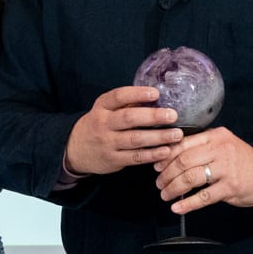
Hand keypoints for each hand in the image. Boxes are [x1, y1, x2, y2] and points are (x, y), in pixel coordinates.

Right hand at [63, 84, 181, 177]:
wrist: (75, 149)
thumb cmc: (100, 124)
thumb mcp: (106, 110)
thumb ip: (126, 104)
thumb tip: (158, 97)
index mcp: (102, 106)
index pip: (118, 96)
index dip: (137, 94)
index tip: (156, 93)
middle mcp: (103, 124)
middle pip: (129, 118)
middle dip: (153, 117)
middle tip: (173, 115)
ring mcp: (107, 143)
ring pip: (135, 140)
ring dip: (158, 137)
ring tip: (177, 135)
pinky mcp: (113, 160)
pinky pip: (135, 157)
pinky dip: (152, 154)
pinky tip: (166, 150)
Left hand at [155, 128, 252, 211]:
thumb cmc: (242, 161)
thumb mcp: (224, 145)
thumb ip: (201, 146)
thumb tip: (169, 155)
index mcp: (215, 136)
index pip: (183, 143)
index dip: (166, 156)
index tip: (156, 166)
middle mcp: (220, 149)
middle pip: (183, 161)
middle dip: (166, 174)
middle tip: (159, 184)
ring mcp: (226, 168)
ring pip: (190, 178)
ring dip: (173, 189)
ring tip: (165, 195)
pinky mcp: (231, 187)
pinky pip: (203, 197)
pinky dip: (187, 204)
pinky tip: (177, 208)